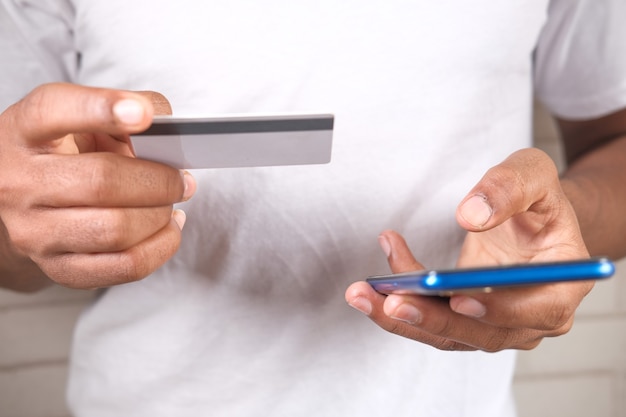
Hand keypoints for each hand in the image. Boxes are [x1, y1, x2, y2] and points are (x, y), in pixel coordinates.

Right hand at [0, 83, 195, 290]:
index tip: (142, 113)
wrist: (23, 200)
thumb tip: (167, 132)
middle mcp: (19, 181)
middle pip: (103, 182)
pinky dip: (160, 246)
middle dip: (158, 180)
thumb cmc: (63, 152)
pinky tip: (166, 228)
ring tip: (171, 202)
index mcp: (24, 131)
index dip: (103, 109)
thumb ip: (122, 112)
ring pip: (116, 230)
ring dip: (160, 215)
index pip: (55, 111)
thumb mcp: (82, 118)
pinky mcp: (58, 267)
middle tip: (180, 177)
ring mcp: (34, 231)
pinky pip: (125, 266)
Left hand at [345, 148, 591, 350]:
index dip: (497, 309)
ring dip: (401, 317)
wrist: (532, 219)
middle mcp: (531, 317)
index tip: (459, 297)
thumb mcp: (534, 174)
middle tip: (390, 299)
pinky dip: (400, 301)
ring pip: (447, 333)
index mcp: (562, 286)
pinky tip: (376, 276)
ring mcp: (496, 324)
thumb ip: (510, 187)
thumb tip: (471, 214)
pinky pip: (431, 318)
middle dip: (432, 317)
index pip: (534, 310)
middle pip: (481, 333)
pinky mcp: (466, 319)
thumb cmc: (538, 199)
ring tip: (360, 293)